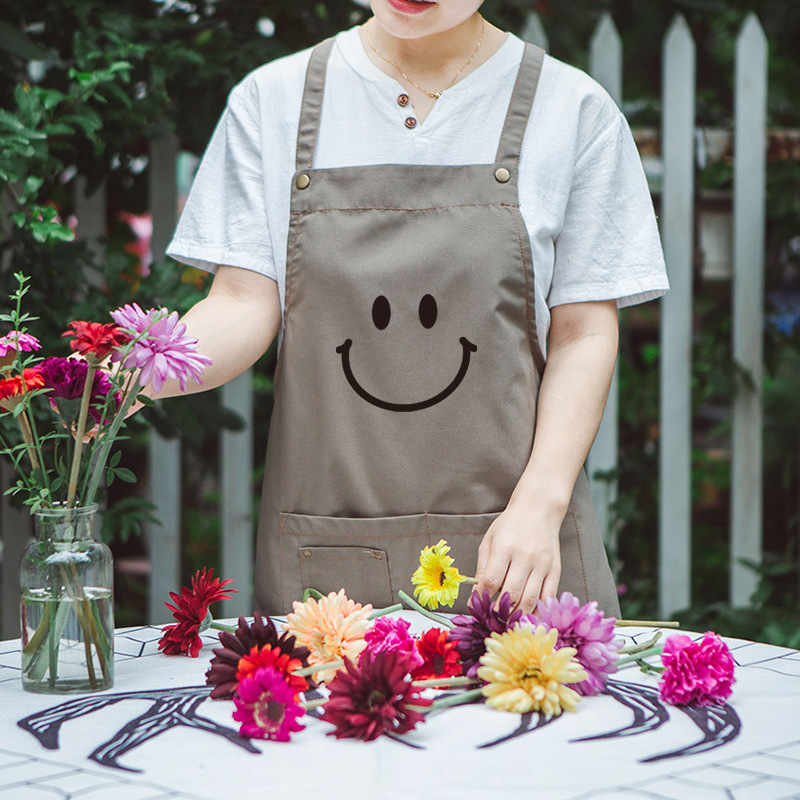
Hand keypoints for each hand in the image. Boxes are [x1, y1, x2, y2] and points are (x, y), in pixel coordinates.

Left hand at [474, 497, 563, 613]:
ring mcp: (542, 565)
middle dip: (499, 611)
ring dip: (517, 615)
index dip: (482, 598)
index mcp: (505, 547)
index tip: (476, 607)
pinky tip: (528, 615)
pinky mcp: (555, 570)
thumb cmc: (511, 524)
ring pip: (530, 599)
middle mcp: (525, 557)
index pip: (491, 580)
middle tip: (491, 620)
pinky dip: (537, 611)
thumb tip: (476, 594)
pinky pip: (547, 597)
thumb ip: (483, 567)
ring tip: (507, 621)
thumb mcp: (490, 540)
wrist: (539, 509)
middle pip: (511, 593)